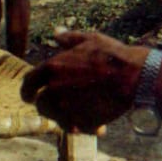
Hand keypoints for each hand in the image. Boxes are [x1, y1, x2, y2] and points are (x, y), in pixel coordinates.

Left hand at [20, 31, 147, 133]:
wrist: (134, 77)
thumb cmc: (112, 55)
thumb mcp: (89, 40)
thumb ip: (68, 38)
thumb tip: (56, 32)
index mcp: (51, 68)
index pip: (29, 83)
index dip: (27, 90)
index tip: (30, 96)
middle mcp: (54, 90)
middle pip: (41, 104)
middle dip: (48, 106)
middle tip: (60, 105)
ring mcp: (66, 108)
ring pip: (57, 119)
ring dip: (65, 117)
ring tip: (81, 114)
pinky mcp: (81, 122)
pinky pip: (76, 128)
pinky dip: (83, 127)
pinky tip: (96, 125)